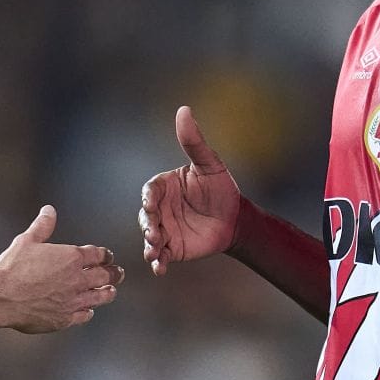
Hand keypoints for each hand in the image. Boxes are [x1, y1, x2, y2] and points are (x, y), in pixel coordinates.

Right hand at [0, 205, 122, 332]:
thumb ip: (42, 226)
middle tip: (118, 273)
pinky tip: (89, 310)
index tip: (108, 256)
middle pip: (105, 276)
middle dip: (113, 274)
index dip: (105, 255)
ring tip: (111, 291)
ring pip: (100, 297)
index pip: (98, 255)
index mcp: (71, 258)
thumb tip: (49, 210)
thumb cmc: (12, 267)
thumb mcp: (27, 241)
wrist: (1, 297)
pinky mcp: (65, 319)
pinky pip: (84, 315)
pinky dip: (88, 311)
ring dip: (107, 293)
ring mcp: (72, 301)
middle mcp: (77, 280)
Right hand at [139, 106, 240, 276]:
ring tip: (153, 253)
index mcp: (164, 187)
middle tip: (153, 233)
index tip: (151, 204)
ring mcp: (163, 229)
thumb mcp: (209, 164)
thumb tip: (183, 110)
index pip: (150, 190)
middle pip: (145, 216)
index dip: (148, 198)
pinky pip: (160, 256)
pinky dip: (157, 263)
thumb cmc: (221, 188)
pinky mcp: (171, 248)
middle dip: (147, 225)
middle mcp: (159, 209)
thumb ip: (194, 142)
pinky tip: (159, 269)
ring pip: (149, 238)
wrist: (235, 219)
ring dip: (149, 246)